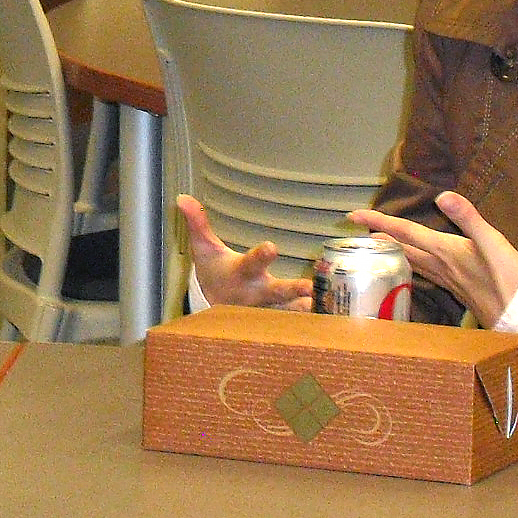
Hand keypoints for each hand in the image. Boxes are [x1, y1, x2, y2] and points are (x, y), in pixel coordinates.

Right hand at [177, 194, 313, 309]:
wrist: (214, 307)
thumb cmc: (213, 271)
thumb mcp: (204, 248)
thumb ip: (198, 224)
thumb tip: (183, 198)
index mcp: (240, 273)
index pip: (250, 263)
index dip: (260, 256)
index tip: (271, 247)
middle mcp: (256, 293)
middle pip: (275, 292)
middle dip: (290, 290)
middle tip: (307, 287)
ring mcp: (269, 308)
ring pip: (290, 310)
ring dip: (307, 308)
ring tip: (326, 303)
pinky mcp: (280, 316)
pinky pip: (298, 319)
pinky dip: (316, 317)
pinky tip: (335, 309)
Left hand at [348, 191, 517, 327]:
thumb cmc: (509, 277)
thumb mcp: (492, 241)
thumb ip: (468, 217)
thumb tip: (441, 196)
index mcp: (444, 251)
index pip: (404, 233)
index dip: (379, 222)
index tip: (353, 215)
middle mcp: (439, 266)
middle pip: (401, 248)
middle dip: (378, 236)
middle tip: (357, 228)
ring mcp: (445, 279)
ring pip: (409, 262)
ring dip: (391, 251)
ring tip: (375, 244)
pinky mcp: (454, 287)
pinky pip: (422, 273)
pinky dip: (410, 264)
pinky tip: (410, 266)